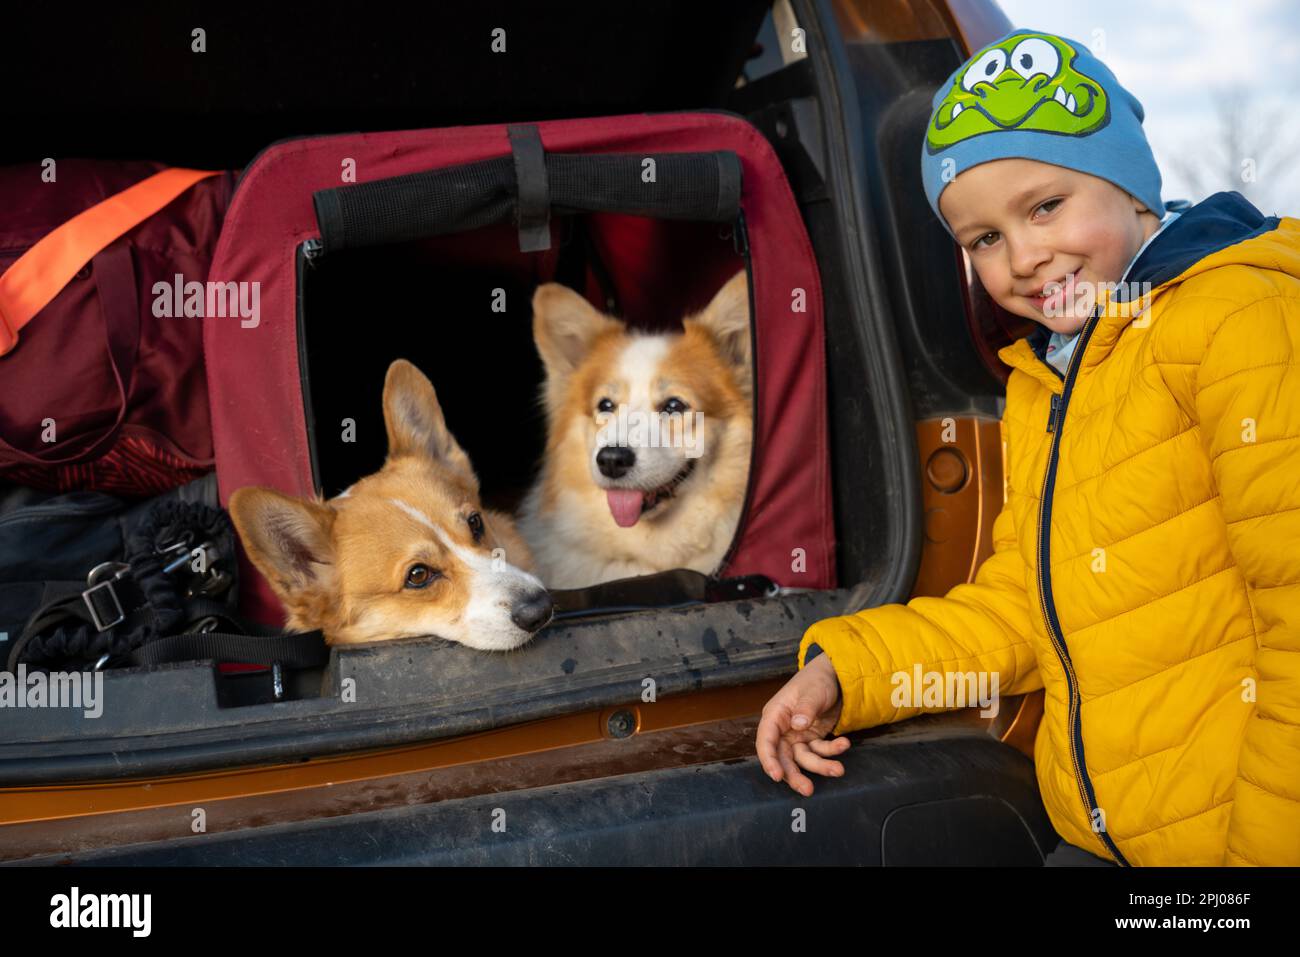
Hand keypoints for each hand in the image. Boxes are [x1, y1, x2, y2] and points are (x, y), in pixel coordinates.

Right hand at [756, 653, 851, 795]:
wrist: (836, 677)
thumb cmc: (816, 679)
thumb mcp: (812, 691)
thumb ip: (805, 708)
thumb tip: (797, 725)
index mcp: (775, 715)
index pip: (765, 741)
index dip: (768, 760)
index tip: (776, 776)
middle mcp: (783, 729)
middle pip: (783, 758)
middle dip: (795, 775)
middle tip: (807, 789)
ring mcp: (798, 736)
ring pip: (804, 759)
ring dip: (820, 766)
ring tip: (838, 770)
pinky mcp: (812, 739)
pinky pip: (820, 751)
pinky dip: (832, 751)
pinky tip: (844, 744)